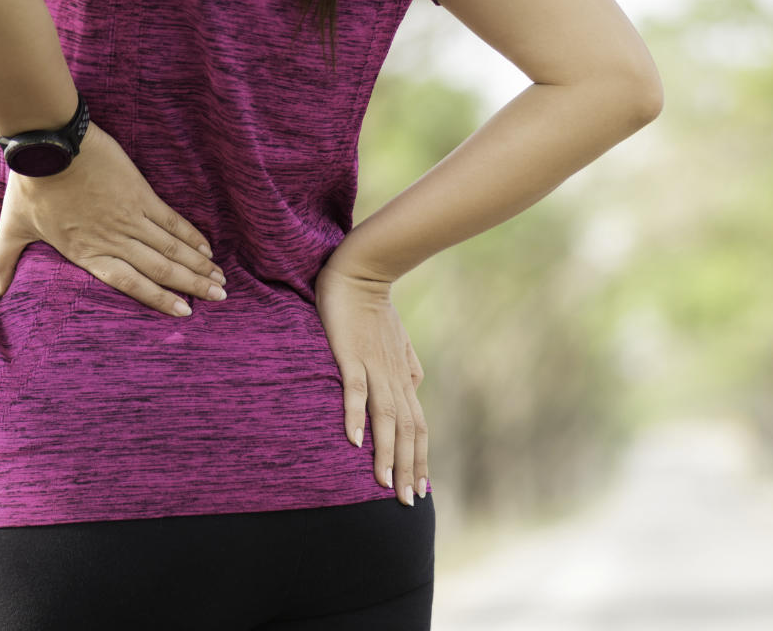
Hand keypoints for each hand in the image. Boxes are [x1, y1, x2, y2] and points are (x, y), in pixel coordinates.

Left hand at [0, 124, 227, 315]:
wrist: (49, 144)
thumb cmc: (30, 185)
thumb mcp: (13, 227)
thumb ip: (3, 261)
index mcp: (87, 253)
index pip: (131, 284)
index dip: (159, 299)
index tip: (184, 312)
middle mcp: (114, 240)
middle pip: (161, 269)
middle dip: (192, 285)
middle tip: (219, 297)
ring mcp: (130, 217)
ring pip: (172, 248)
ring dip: (199, 265)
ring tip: (220, 279)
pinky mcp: (140, 195)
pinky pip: (172, 220)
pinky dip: (191, 235)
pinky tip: (207, 248)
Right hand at [315, 262, 427, 505]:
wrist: (363, 272)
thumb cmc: (376, 309)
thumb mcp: (397, 344)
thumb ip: (407, 368)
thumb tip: (414, 387)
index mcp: (404, 380)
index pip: (416, 427)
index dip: (419, 458)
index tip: (420, 488)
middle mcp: (395, 379)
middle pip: (406, 431)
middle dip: (407, 467)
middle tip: (407, 501)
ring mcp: (375, 368)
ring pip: (386, 417)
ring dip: (385, 452)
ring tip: (383, 482)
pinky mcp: (352, 355)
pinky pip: (356, 388)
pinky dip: (356, 414)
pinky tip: (354, 440)